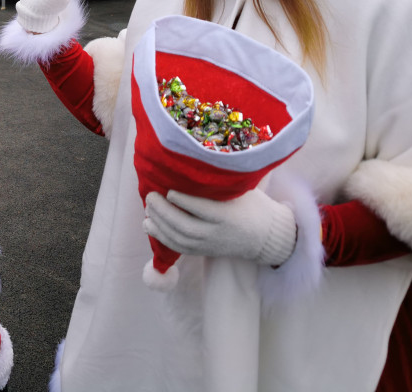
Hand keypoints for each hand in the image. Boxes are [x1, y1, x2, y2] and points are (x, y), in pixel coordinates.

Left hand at [143, 188, 297, 266]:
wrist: (263, 235)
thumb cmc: (250, 204)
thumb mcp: (241, 190)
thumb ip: (219, 181)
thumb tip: (193, 161)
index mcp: (229, 215)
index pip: (202, 209)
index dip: (182, 201)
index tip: (168, 190)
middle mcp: (217, 233)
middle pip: (185, 226)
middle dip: (164, 212)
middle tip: (151, 197)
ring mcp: (209, 245)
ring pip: (179, 239)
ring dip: (159, 224)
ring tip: (148, 209)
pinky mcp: (204, 251)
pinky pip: (179, 248)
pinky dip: (161, 238)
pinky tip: (149, 225)